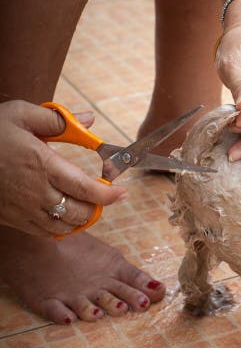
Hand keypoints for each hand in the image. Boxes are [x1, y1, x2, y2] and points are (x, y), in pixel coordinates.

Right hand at [0, 100, 125, 235]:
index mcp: (42, 164)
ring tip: (85, 205)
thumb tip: (89, 120)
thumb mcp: (20, 115)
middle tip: (102, 196)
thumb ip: (58, 120)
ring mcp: (22, 209)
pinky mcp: (12, 219)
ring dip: (80, 219)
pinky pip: (45, 232)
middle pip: (80, 212)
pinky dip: (61, 228)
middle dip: (96, 207)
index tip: (121, 192)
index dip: (109, 195)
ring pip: (64, 226)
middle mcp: (35, 192)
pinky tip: (63, 215)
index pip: (86, 188)